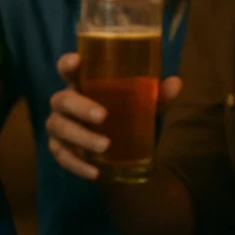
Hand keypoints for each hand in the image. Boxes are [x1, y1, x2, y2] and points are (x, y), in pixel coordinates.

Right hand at [45, 52, 180, 180]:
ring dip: (82, 138)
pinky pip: (62, 156)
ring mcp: (59, 126)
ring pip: (60, 128)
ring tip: (105, 147)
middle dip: (80, 107)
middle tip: (103, 117)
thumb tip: (175, 83)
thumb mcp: (143, 106)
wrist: (119, 151)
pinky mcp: (59, 149)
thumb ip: (157, 95)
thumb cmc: (126, 117)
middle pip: (62, 100)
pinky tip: (95, 172)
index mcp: (82, 85)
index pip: (67, 70)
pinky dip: (77, 165)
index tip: (77, 62)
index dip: (67, 64)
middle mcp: (65, 103)